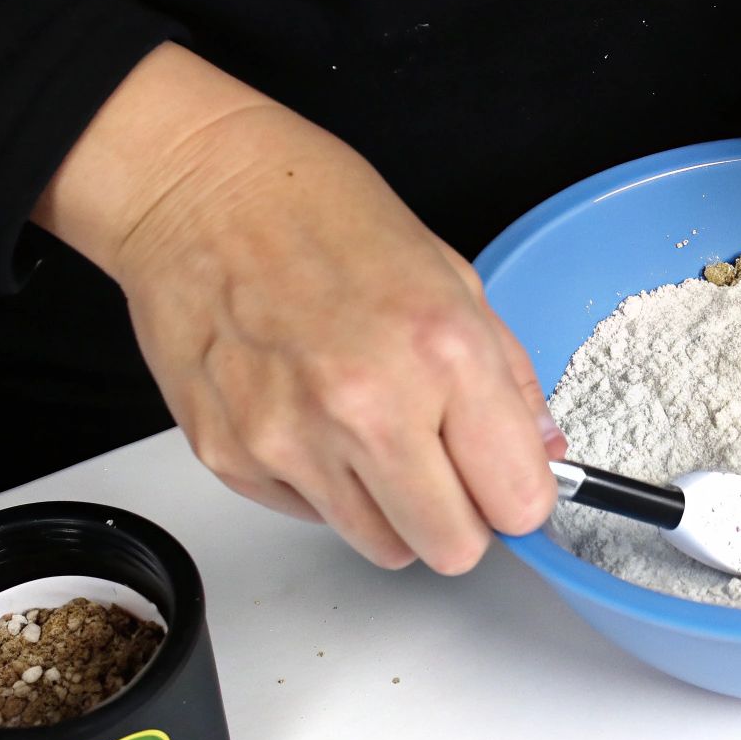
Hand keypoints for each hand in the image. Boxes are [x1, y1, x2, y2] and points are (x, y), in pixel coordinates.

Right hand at [36, 44, 565, 570]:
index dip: (519, 495)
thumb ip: (507, 377)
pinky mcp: (232, 459)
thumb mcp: (451, 275)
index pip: (518, 499)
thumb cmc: (321, 213)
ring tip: (371, 429)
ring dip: (392, 508)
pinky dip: (323, 485)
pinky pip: (310, 516)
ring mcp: (293, 441)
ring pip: (382, 548)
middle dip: (460, 517)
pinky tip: (311, 413)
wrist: (197, 190)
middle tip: (445, 465)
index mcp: (443, 351)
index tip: (507, 478)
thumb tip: (542, 452)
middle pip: (452, 549)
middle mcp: (369, 407)